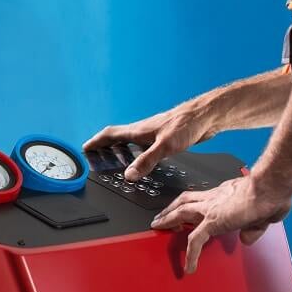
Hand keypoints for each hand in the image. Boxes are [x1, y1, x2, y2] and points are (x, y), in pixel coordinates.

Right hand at [83, 102, 215, 181]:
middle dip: (105, 147)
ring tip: (117, 164)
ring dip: (120, 151)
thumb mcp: (164, 147)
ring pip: (130, 142)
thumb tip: (128, 175)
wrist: (206, 116)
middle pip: (117, 138)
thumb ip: (146, 161)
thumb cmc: (186, 125)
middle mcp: (143, 131)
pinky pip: (143, 147)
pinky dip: (137, 154)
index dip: (96, 141)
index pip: (110, 134)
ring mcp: (153, 134)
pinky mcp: (164, 138)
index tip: (85, 149)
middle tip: (97, 159)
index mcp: (138, 130)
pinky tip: (143, 161)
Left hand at [149, 169, 291, 272]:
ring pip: (181, 213)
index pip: (203, 198)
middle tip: (161, 216)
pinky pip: (195, 240)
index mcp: (225, 194)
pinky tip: (189, 267)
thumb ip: (254, 228)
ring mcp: (211, 208)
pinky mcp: (213, 221)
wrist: (269, 188)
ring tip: (158, 228)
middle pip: (185, 200)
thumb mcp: (264, 216)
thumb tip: (247, 239)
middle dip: (171, 208)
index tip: (187, 210)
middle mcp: (214, 198)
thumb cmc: (272, 195)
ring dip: (168, 220)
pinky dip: (191, 254)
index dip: (193, 204)